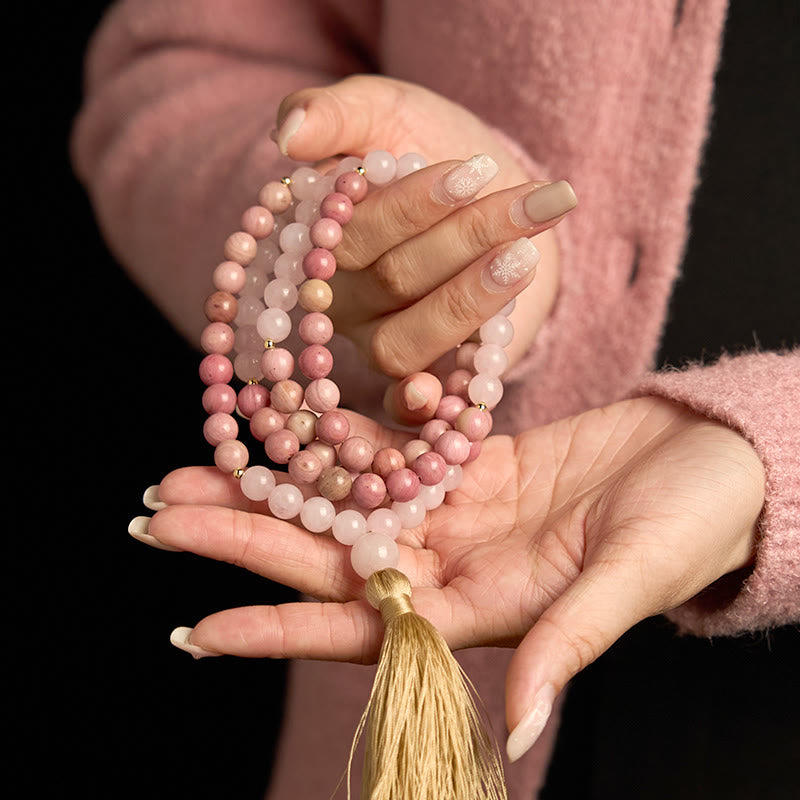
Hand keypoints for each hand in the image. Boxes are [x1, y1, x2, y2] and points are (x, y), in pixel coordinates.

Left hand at [138, 396, 763, 758]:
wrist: (715, 464)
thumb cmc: (691, 528)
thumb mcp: (631, 583)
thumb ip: (571, 646)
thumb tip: (522, 734)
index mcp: (484, 609)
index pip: (361, 628)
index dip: (279, 630)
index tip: (198, 628)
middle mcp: (456, 564)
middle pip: (331, 555)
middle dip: (246, 537)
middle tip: (162, 514)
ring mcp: (460, 511)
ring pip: (348, 498)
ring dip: (276, 482)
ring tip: (197, 464)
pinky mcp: (475, 462)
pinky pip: (399, 445)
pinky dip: (351, 431)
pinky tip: (297, 413)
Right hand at [272, 76, 575, 415]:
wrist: (492, 189)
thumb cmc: (430, 145)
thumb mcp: (387, 111)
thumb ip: (338, 114)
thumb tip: (286, 139)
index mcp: (319, 235)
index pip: (354, 231)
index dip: (412, 207)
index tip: (476, 172)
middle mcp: (337, 298)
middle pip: (389, 283)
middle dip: (467, 240)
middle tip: (533, 202)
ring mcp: (374, 340)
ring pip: (405, 341)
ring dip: (471, 299)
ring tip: (528, 251)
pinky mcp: (416, 374)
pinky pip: (405, 404)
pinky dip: (421, 403)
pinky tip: (454, 384)